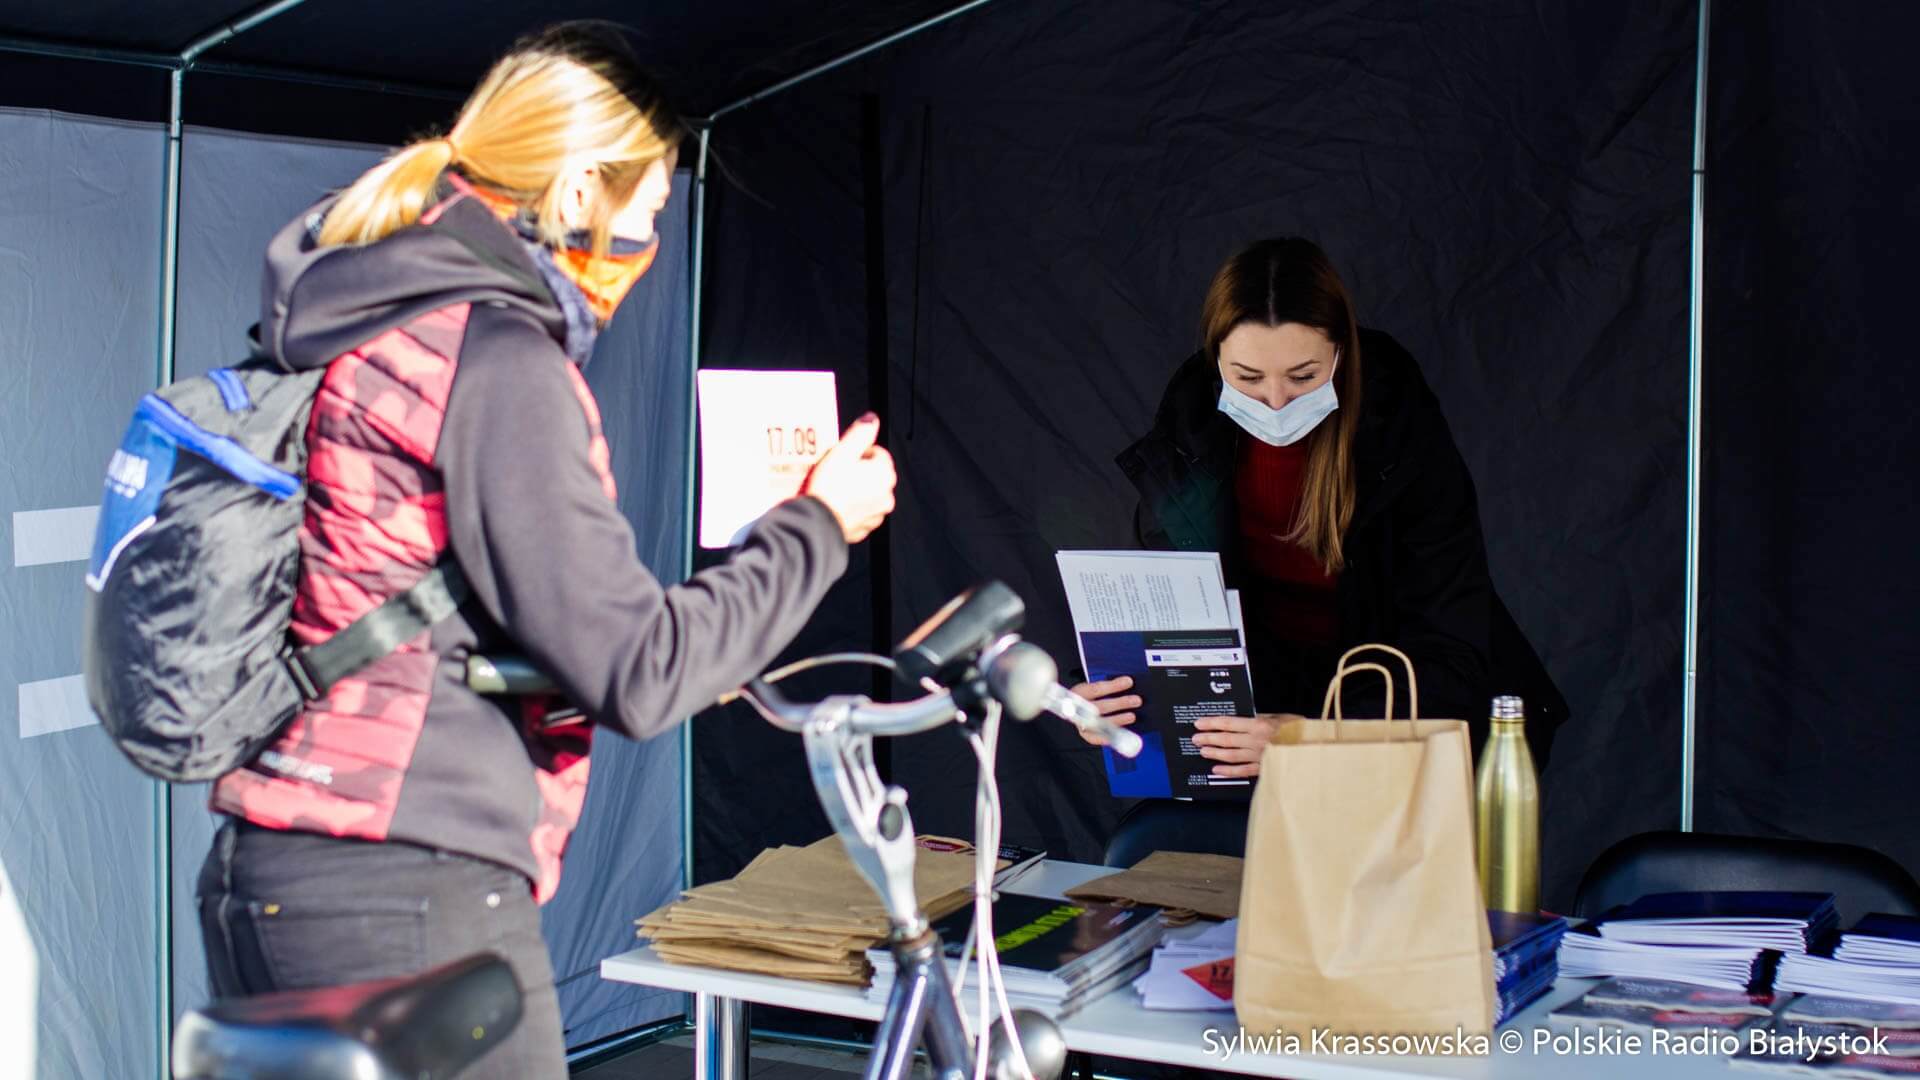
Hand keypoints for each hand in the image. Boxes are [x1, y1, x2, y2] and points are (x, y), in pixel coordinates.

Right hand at [802, 413, 896, 543]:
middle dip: (859, 472)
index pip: (878, 454)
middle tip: (837, 472)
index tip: (843, 457)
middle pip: (874, 476)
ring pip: (868, 495)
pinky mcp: (864, 530)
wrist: (817, 524)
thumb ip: (860, 433)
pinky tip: (835, 505)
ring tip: (834, 489)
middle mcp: (887, 496)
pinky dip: (851, 508)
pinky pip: (860, 513)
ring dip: (856, 491)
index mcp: (885, 475)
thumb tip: (872, 419)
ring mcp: (876, 516)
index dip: (859, 452)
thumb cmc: (829, 487)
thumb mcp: (842, 452)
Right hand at [1066, 676, 1141, 745]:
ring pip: (1100, 722)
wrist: (1074, 708)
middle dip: (1120, 703)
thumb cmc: (1088, 696)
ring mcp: (1081, 722)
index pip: (1097, 689)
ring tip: (1132, 716)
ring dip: (1119, 719)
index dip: (1113, 686)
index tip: (1128, 682)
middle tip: (1136, 700)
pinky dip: (1108, 737)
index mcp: (1079, 692)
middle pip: (1100, 706)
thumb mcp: (1093, 687)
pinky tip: (1119, 734)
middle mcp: (1078, 708)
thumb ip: (1107, 687)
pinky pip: (1097, 738)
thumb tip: (1126, 684)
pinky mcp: (1085, 733)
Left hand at [1191, 713, 1300, 777]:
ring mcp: (1259, 756)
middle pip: (1226, 740)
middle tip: (1195, 739)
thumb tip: (1246, 719)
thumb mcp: (1281, 717)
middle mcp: (1256, 741)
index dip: (1212, 723)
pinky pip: (1243, 771)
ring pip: (1231, 755)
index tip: (1199, 723)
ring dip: (1215, 753)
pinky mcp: (1263, 769)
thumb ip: (1262, 718)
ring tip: (1202, 751)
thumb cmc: (1300, 730)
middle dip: (1209, 739)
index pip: (1229, 723)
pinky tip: (1217, 770)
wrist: (1315, 749)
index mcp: (1259, 725)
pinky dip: (1228, 771)